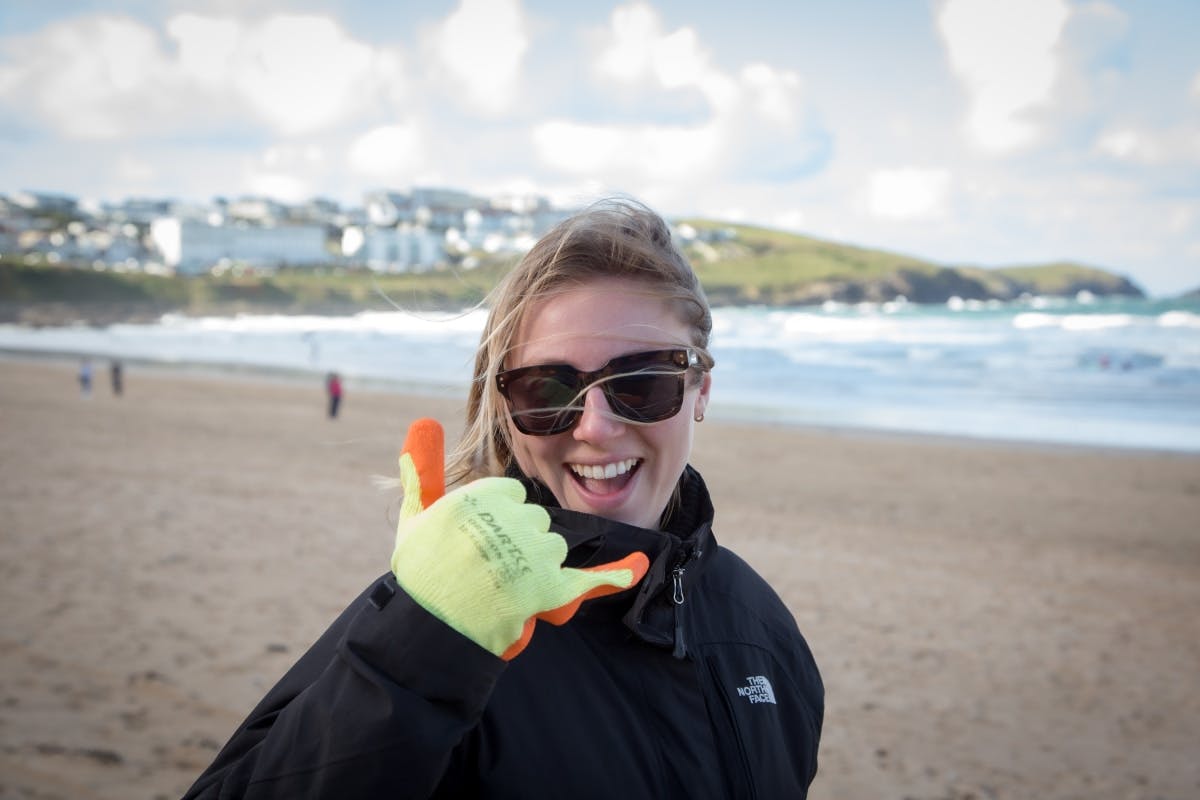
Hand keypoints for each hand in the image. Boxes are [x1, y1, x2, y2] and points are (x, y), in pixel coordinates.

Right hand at [391, 419, 648, 659]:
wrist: (430, 628)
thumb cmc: (422, 574)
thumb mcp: (416, 515)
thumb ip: (422, 468)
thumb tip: (423, 423)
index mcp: (483, 495)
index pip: (514, 497)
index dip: (500, 519)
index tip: (481, 539)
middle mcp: (513, 519)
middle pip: (536, 520)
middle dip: (521, 540)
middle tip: (490, 567)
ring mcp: (533, 553)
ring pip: (553, 546)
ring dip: (537, 564)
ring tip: (502, 586)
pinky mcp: (548, 587)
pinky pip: (589, 578)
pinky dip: (617, 573)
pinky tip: (639, 564)